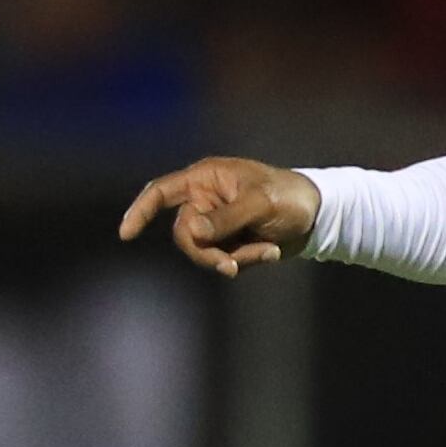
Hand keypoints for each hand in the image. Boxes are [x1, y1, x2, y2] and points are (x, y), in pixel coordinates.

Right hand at [117, 157, 321, 277]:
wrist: (319, 215)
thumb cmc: (289, 197)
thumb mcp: (259, 204)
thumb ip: (225, 218)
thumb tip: (190, 232)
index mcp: (205, 180)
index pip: (161, 193)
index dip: (140, 211)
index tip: (126, 234)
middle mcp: (205, 200)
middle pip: (185, 235)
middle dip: (207, 253)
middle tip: (232, 266)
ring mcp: (217, 224)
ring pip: (206, 252)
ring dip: (235, 258)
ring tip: (270, 252)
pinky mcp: (231, 242)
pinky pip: (226, 260)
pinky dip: (248, 261)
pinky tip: (273, 252)